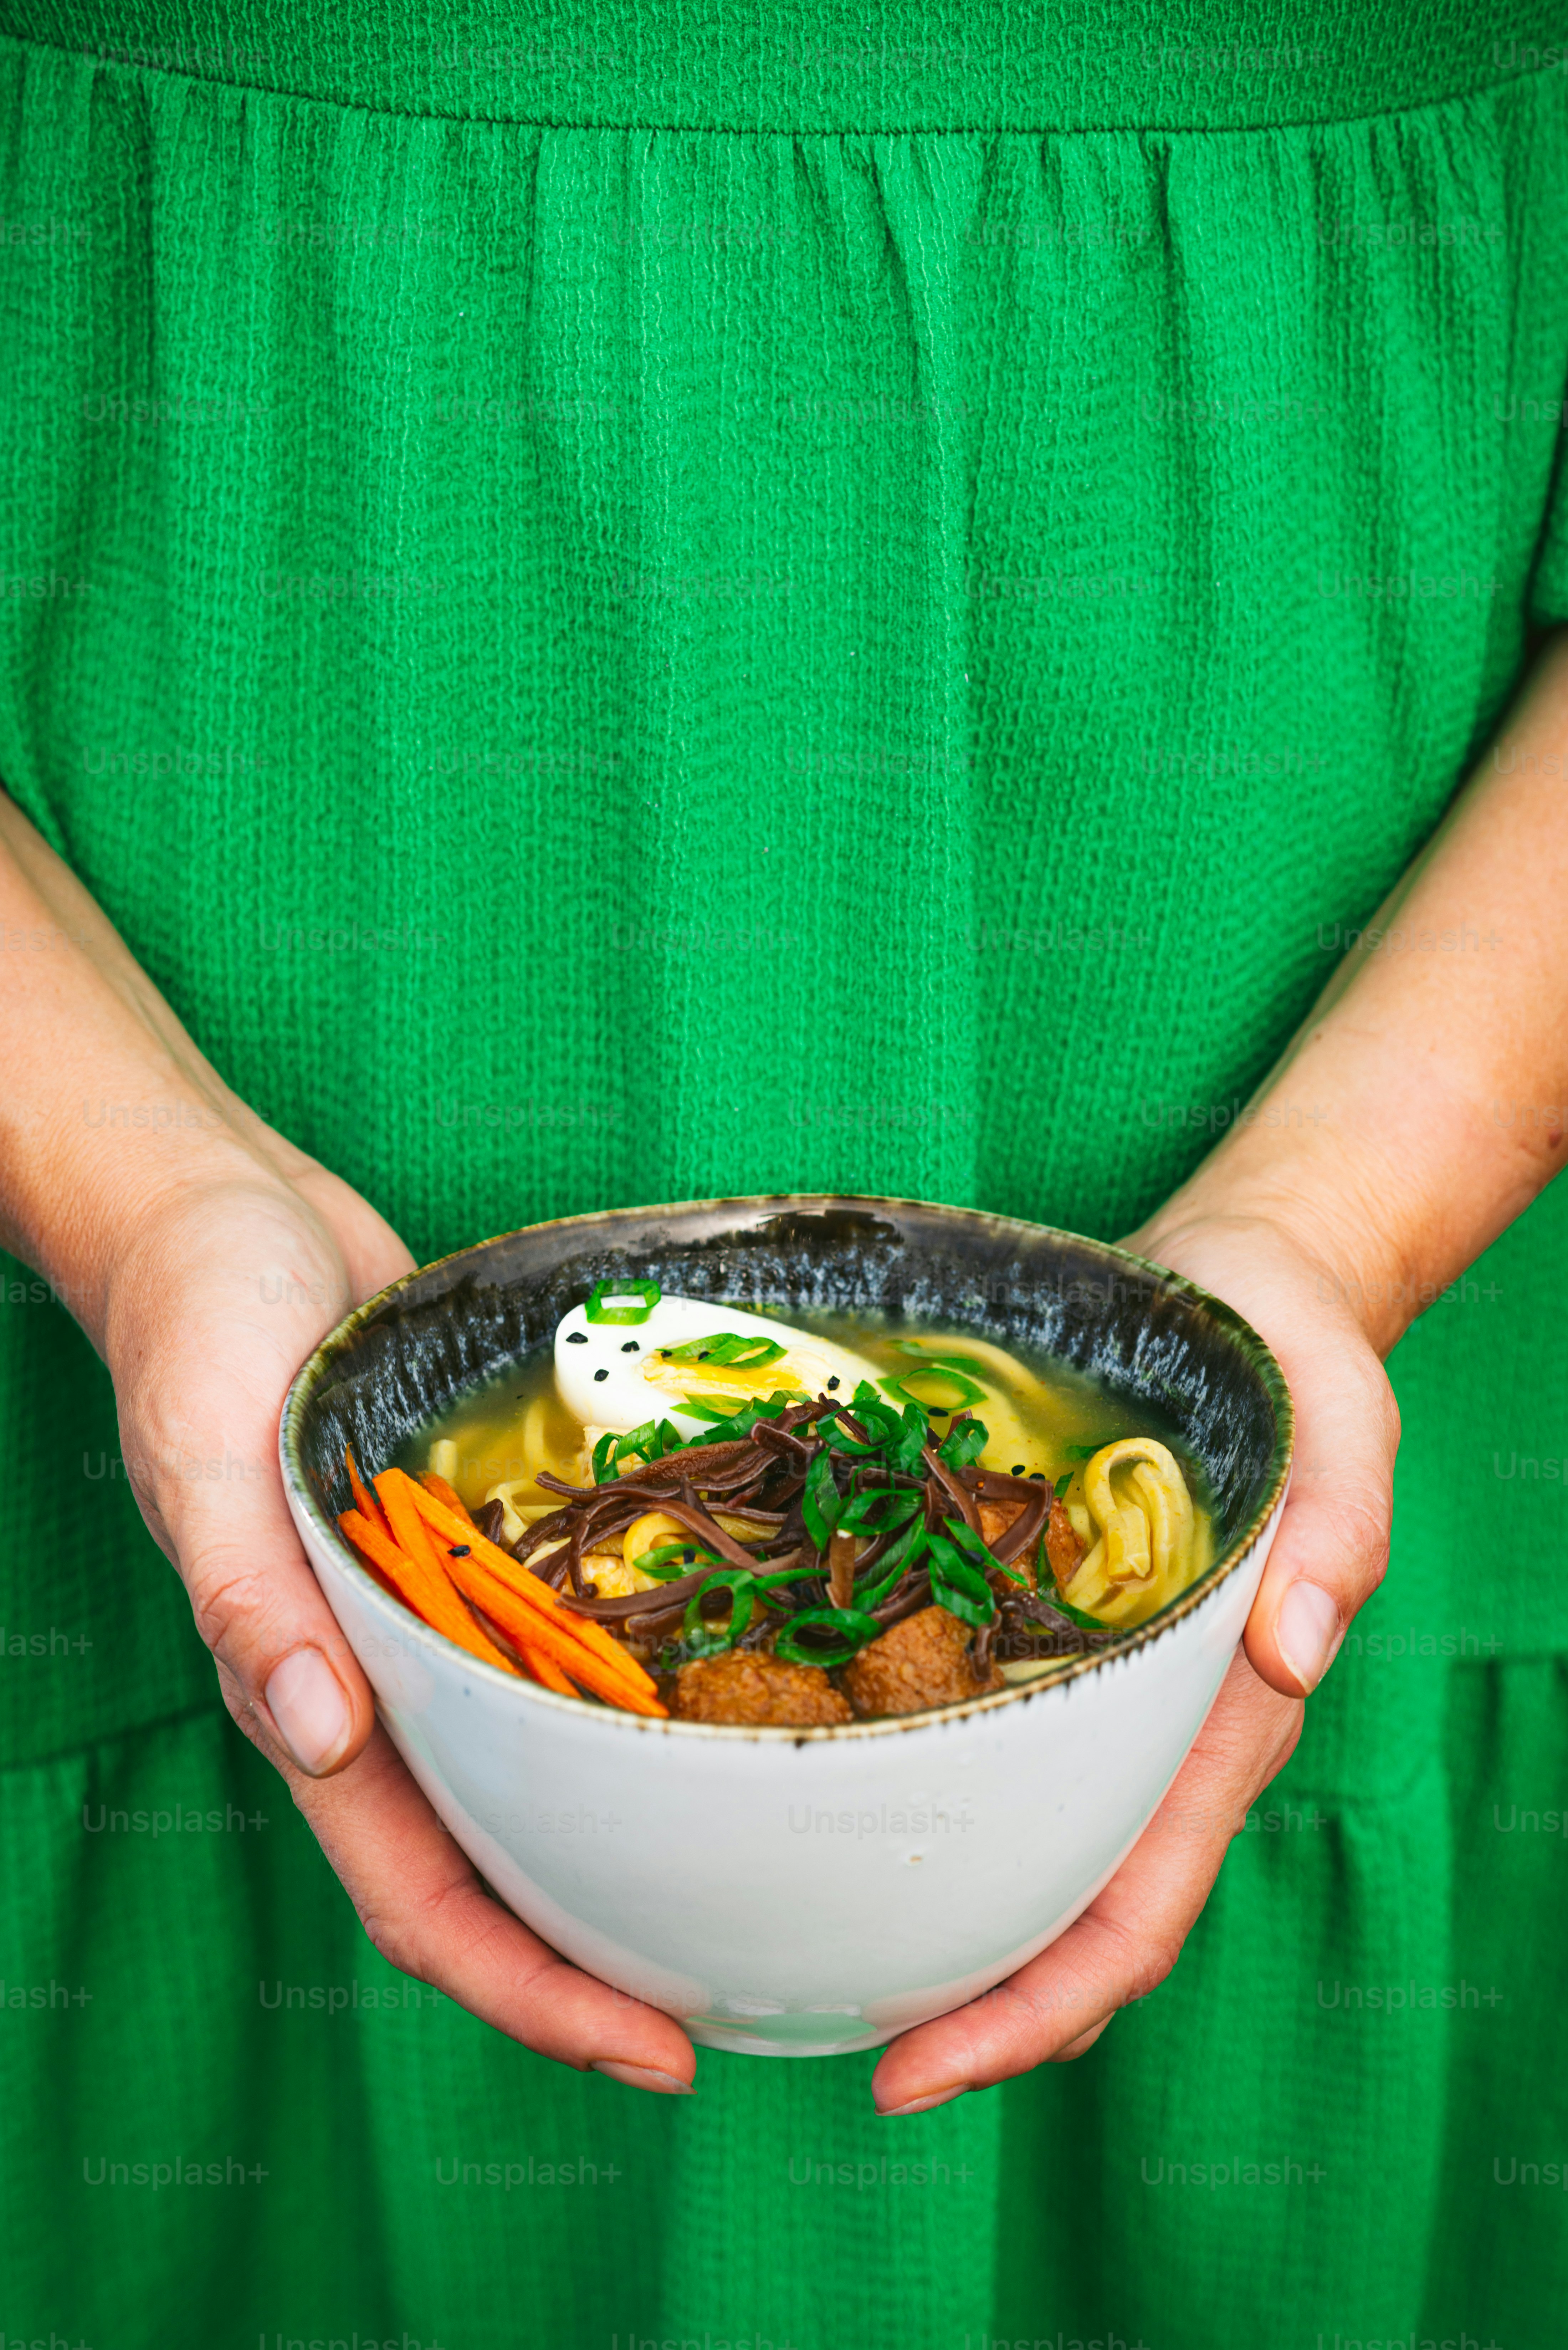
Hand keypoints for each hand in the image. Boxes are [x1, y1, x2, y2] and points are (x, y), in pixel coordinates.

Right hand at [102, 1159, 697, 2093]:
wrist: (223, 1215)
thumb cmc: (197, 1321)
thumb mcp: (205, 1448)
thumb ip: (248, 1594)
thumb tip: (316, 1731)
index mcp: (311, 1692)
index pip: (421, 1900)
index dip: (528, 1993)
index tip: (649, 2051)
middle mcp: (381, 1679)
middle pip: (501, 1867)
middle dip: (602, 1959)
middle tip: (736, 2004)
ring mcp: (432, 1621)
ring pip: (536, 1775)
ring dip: (623, 1847)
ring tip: (749, 1890)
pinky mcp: (474, 1548)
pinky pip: (557, 1656)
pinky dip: (627, 1704)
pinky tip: (718, 1704)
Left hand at [868, 1207, 1396, 2113]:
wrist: (1242, 1287)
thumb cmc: (1294, 1359)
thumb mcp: (1338, 1422)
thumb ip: (1337, 1527)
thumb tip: (1295, 1644)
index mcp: (1220, 1719)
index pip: (1136, 1913)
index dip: (1040, 2008)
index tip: (923, 2068)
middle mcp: (1149, 1729)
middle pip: (1060, 1916)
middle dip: (966, 2007)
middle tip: (837, 2056)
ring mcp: (1091, 1686)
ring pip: (1015, 1849)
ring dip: (932, 1924)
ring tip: (810, 1969)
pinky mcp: (1036, 1626)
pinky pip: (978, 1745)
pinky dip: (914, 1802)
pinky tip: (821, 1807)